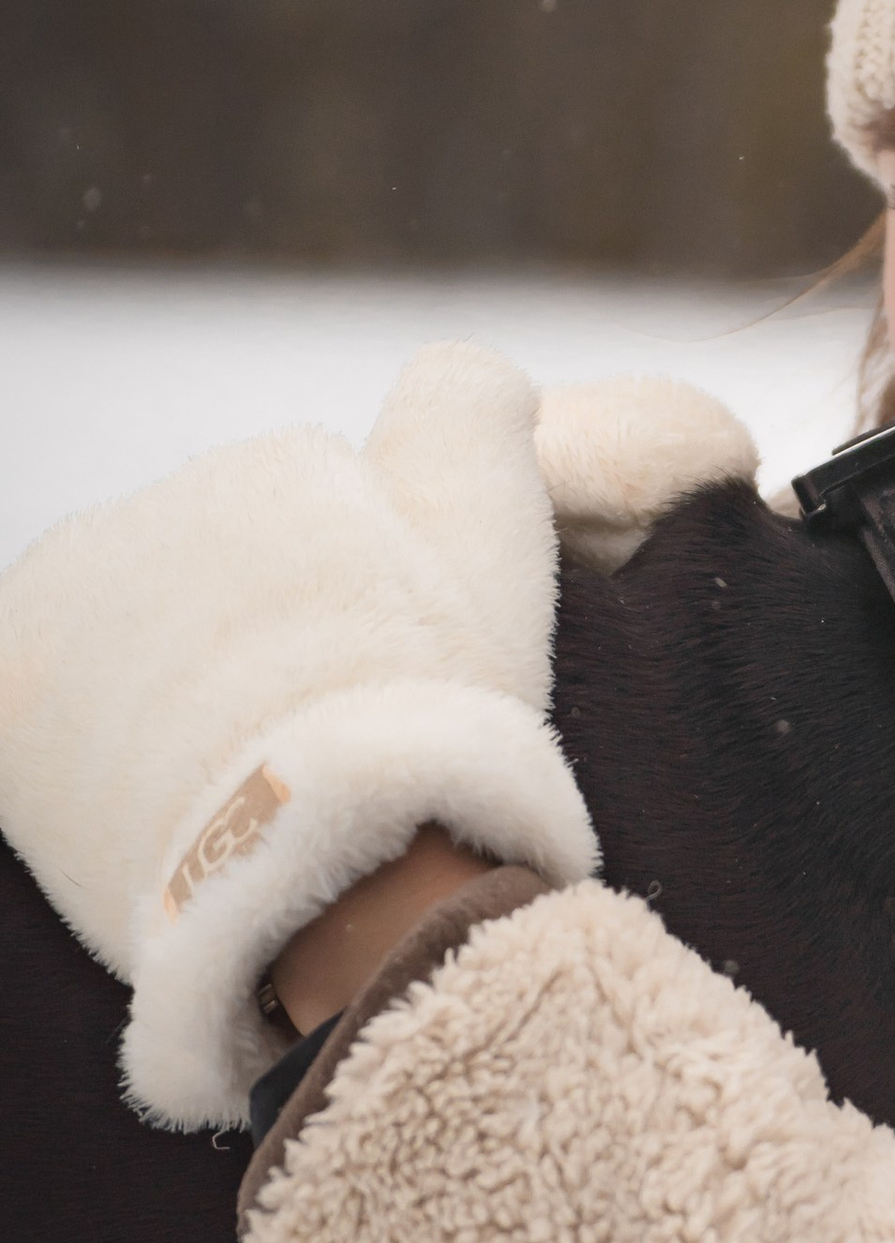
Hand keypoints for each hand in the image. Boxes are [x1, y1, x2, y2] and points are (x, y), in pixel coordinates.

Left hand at [0, 347, 598, 1126]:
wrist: (324, 872)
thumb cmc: (428, 715)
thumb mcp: (496, 533)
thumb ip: (471, 404)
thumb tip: (470, 370)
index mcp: (277, 466)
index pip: (321, 530)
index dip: (367, 611)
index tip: (393, 679)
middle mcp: (154, 502)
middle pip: (219, 572)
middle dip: (262, 635)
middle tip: (317, 738)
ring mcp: (65, 595)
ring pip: (133, 632)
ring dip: (174, 684)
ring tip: (239, 781)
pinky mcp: (3, 692)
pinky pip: (46, 699)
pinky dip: (90, 738)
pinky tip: (150, 792)